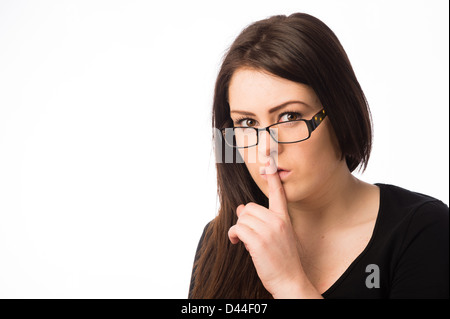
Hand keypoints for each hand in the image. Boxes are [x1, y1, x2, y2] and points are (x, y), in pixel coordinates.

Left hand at [228, 156, 319, 297]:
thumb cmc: (282, 260)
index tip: (268, 162)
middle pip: (249, 207)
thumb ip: (261, 221)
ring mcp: (268, 231)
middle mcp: (277, 222)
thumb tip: (241, 207)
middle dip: (244, 219)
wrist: (289, 280)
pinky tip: (236, 242)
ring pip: (242, 218)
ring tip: (243, 240)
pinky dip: (233, 235)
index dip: (272, 178)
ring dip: (238, 229)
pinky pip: (237, 228)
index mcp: (284, 219)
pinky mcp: (258, 242)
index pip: (278, 194)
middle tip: (246, 234)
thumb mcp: (276, 237)